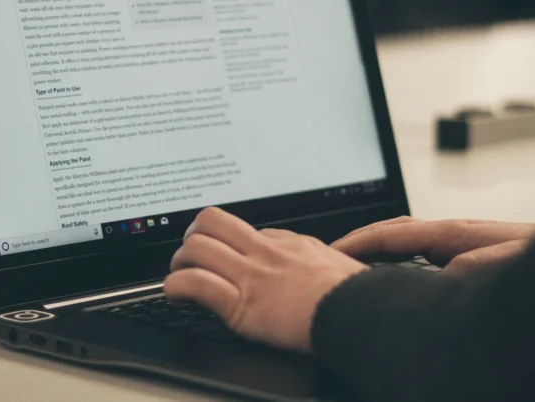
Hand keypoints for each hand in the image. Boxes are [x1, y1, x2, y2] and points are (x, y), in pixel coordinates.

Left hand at [164, 207, 366, 352]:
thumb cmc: (354, 294)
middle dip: (192, 236)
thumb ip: (311, 256)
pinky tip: (175, 295)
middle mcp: (264, 252)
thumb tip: (303, 254)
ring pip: (196, 247)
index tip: (222, 254)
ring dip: (180, 262)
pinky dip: (176, 287)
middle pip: (211, 221)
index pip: (244, 230)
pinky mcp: (242, 304)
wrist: (359, 313)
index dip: (227, 242)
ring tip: (179, 276)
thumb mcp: (336, 261)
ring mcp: (251, 275)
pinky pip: (195, 284)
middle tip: (190, 254)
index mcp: (288, 243)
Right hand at [332, 216, 534, 272]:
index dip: (359, 241)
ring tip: (353, 269)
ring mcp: (458, 245)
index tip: (332, 250)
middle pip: (394, 234)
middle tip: (332, 258)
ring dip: (378, 254)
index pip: (394, 234)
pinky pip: (421, 260)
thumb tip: (434, 276)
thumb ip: (469, 266)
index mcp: (454, 233)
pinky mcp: (467, 259)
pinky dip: (399, 266)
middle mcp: (452, 236)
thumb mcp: (507, 263)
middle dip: (361, 243)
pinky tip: (396, 281)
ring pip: (406, 246)